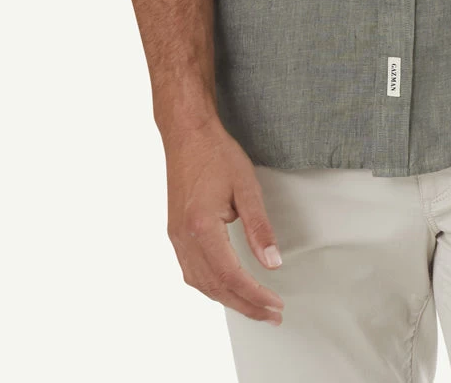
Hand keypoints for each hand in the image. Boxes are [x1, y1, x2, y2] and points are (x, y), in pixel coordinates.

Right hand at [161, 111, 286, 325]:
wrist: (187, 134)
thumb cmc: (216, 154)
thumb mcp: (247, 186)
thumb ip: (259, 228)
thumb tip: (273, 263)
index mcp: (201, 227)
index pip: (230, 275)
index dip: (254, 295)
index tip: (275, 305)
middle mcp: (183, 238)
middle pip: (214, 287)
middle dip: (245, 305)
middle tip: (272, 315)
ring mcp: (176, 237)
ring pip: (200, 283)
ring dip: (228, 299)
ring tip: (254, 306)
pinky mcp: (175, 233)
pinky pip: (191, 271)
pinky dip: (211, 285)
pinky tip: (227, 286)